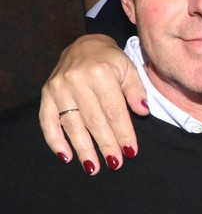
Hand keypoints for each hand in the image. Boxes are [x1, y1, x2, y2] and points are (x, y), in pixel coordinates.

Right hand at [39, 35, 146, 173]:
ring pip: (72, 125)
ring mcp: (58, 88)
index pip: (114, 110)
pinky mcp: (46, 95)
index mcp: (100, 74)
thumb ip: (136, 90)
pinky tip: (66, 156)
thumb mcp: (129, 68)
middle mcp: (76, 81)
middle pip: (94, 120)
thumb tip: (143, 111)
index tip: (130, 151)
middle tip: (115, 163)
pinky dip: (55, 141)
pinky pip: (48, 122)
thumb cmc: (110, 60)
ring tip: (93, 167)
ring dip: (83, 149)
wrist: (84, 45)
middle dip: (106, 145)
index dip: (123, 133)